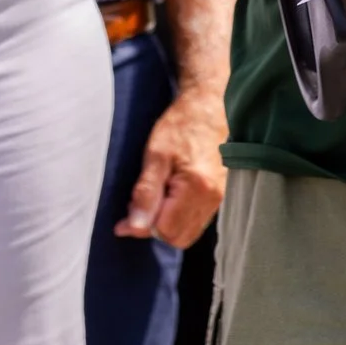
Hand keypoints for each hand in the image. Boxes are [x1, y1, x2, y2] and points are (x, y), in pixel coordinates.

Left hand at [117, 87, 230, 247]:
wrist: (209, 106)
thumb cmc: (181, 125)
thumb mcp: (155, 155)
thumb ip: (145, 193)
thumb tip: (134, 227)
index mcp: (197, 188)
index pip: (164, 230)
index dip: (141, 225)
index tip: (127, 212)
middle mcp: (212, 199)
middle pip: (177, 238)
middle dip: (154, 228)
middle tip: (138, 205)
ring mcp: (218, 199)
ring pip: (187, 233)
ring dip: (166, 224)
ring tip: (153, 198)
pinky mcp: (218, 196)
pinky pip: (196, 222)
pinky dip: (178, 218)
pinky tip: (168, 198)